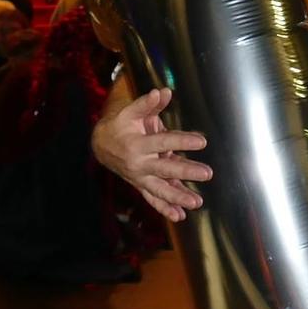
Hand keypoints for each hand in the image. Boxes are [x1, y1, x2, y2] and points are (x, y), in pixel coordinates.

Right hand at [90, 86, 212, 221]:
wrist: (100, 145)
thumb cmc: (121, 125)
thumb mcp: (131, 112)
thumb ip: (148, 104)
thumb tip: (164, 92)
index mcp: (138, 144)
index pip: (163, 142)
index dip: (182, 141)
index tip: (202, 142)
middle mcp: (139, 164)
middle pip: (165, 170)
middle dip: (186, 172)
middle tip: (207, 173)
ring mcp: (140, 177)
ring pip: (160, 190)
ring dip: (178, 197)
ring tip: (196, 203)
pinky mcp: (141, 185)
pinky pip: (153, 199)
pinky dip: (165, 209)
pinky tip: (180, 216)